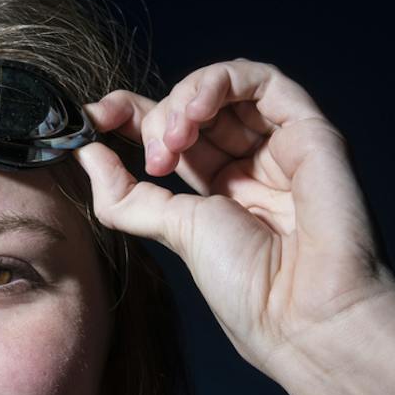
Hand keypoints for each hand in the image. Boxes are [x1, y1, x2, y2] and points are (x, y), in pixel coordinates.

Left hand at [74, 59, 394, 378]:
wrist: (304, 314)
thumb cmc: (250, 288)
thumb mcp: (173, 232)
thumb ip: (126, 195)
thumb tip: (86, 152)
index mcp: (220, 190)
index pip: (172, 131)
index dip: (129, 115)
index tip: (92, 120)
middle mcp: (252, 163)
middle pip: (193, 107)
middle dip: (157, 117)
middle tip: (154, 158)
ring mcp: (280, 144)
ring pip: (225, 86)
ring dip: (185, 99)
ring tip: (173, 138)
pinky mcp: (309, 130)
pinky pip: (263, 80)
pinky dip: (219, 82)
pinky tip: (196, 112)